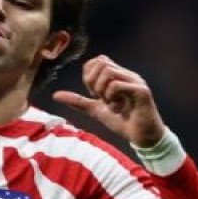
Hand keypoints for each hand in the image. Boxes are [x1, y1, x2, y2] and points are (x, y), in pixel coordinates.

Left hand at [52, 55, 166, 146]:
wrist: (142, 137)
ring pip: (108, 71)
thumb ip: (77, 101)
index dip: (89, 75)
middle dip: (92, 81)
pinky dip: (111, 96)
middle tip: (99, 98)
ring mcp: (135, 81)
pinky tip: (117, 107)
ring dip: (102, 89)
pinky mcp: (141, 91)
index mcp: (118, 76)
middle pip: (101, 63)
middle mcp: (128, 75)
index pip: (97, 61)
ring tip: (110, 103)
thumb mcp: (95, 110)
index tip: (93, 93)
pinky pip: (117, 85)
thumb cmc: (122, 121)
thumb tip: (55, 95)